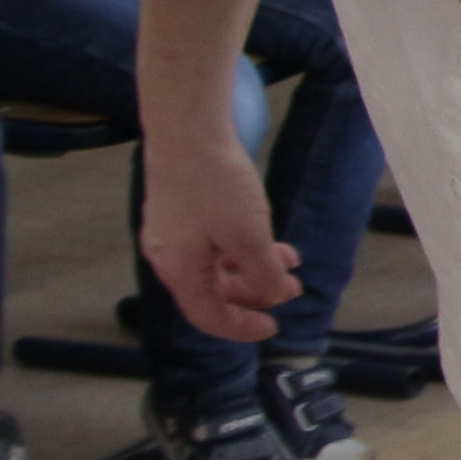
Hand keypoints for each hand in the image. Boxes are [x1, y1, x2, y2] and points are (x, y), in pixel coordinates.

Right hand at [139, 128, 299, 345]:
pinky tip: (274, 241)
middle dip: (256, 294)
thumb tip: (275, 296)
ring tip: (291, 262)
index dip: (241, 327)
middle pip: (213, 292)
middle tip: (292, 290)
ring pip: (218, 265)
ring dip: (255, 268)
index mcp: (178, 270)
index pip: (207, 316)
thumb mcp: (248, 236)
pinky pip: (214, 243)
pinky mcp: (181, 212)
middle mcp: (169, 256)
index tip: (272, 328)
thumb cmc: (215, 184)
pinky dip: (244, 247)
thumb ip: (263, 273)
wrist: (188, 131)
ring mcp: (173, 234)